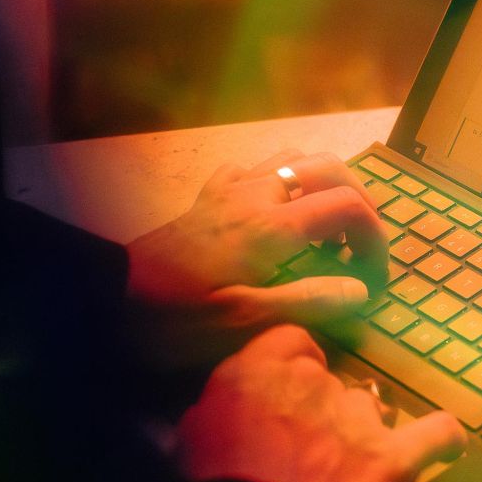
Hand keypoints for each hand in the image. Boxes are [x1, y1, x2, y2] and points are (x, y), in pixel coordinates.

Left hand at [125, 150, 386, 368]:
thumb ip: (308, 302)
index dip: (376, 239)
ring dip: (322, 185)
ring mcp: (229, 192)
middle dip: (359, 198)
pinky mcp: (207, 199)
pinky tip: (275, 215)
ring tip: (325, 230)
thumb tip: (362, 290)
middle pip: (329, 167)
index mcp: (272, 226)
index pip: (349, 207)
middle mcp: (256, 195)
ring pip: (292, 159)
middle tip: (362, 246)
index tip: (375, 279)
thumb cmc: (174, 317)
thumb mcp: (243, 322)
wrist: (105, 300)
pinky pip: (253, 170)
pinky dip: (279, 182)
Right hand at [176, 326, 466, 481]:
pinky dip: (442, 440)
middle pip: (332, 380)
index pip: (293, 341)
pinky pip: (435, 435)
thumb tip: (217, 414)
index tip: (288, 391)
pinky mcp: (391, 459)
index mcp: (258, 371)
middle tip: (304, 452)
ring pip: (371, 410)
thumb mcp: (191, 439)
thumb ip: (215, 412)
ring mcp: (357, 419)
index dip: (294, 366)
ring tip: (347, 471)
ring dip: (363, 433)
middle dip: (322, 411)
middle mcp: (312, 383)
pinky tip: (447, 444)